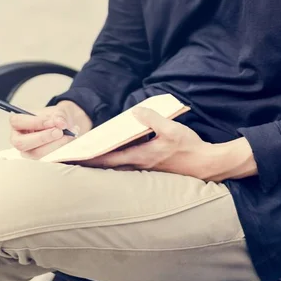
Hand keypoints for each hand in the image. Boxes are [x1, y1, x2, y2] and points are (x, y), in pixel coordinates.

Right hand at [9, 101, 92, 158]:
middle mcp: (19, 138)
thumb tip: (60, 123)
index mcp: (17, 123)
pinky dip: (59, 148)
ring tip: (68, 135)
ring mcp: (28, 150)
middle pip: (22, 143)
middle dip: (42, 138)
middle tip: (59, 132)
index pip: (17, 122)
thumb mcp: (58, 111)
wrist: (64, 126)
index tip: (52, 121)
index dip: (35, 122)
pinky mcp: (39, 158)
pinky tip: (68, 139)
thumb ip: (59, 116)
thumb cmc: (55, 118)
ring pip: (36, 153)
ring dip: (54, 144)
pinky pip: (47, 158)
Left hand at [78, 107, 258, 181]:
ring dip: (104, 161)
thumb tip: (136, 111)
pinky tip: (115, 153)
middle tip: (73, 158)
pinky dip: (118, 160)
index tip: (75, 157)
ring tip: (88, 155)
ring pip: (119, 166)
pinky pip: (130, 165)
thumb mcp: (172, 129)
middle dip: (92, 161)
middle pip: (110, 165)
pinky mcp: (153, 168)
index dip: (90, 158)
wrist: (206, 164)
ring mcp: (146, 169)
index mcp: (141, 157)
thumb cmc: (190, 148)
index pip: (109, 159)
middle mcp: (140, 165)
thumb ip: (152, 119)